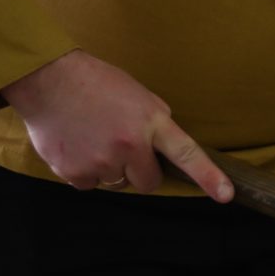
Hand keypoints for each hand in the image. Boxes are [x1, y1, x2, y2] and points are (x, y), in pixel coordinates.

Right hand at [2, 50, 232, 201]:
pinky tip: (77, 146)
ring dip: (110, 170)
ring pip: (116, 184)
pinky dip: (85, 171)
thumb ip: (156, 124)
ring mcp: (100, 161)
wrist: (48, 79)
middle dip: (140, 172)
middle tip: (124, 149)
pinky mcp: (74, 171)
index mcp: (150, 122)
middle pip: (147, 182)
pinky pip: (89, 184)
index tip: (226, 195)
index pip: (187, 153)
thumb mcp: (140, 95)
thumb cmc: (96, 83)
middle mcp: (128, 146)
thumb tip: (165, 150)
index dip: (208, 177)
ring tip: (94, 139)